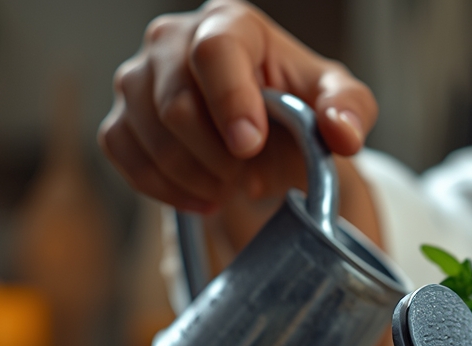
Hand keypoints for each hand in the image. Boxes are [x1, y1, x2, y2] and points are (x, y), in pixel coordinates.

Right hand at [98, 0, 376, 212]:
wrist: (267, 134)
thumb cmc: (298, 107)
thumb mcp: (337, 102)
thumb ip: (349, 109)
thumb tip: (343, 133)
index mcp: (229, 23)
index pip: (215, 53)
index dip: (230, 103)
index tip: (250, 146)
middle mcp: (172, 38)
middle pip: (176, 104)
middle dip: (219, 156)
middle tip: (250, 173)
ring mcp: (138, 77)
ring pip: (148, 135)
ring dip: (196, 175)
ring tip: (232, 184)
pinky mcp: (121, 116)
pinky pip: (124, 155)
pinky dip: (166, 188)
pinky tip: (204, 196)